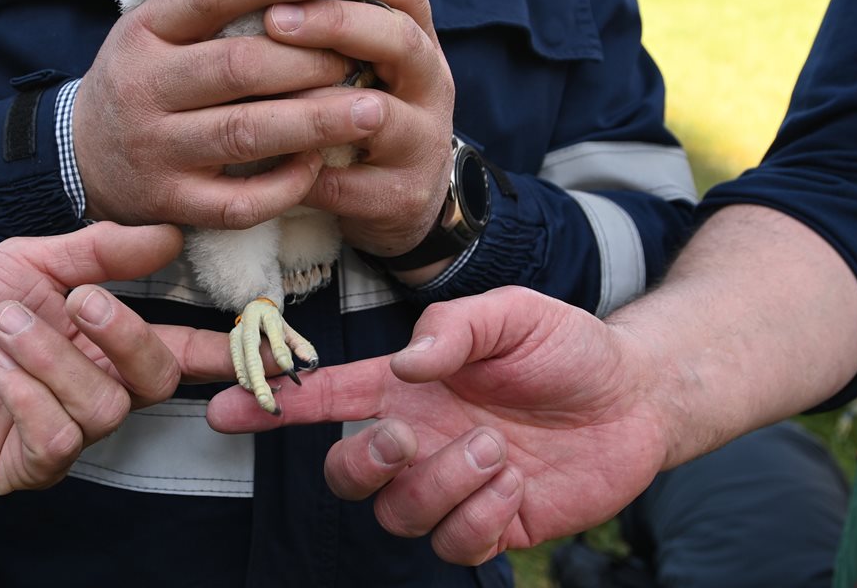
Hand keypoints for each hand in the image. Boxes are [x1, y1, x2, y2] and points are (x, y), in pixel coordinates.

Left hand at [0, 222, 232, 493]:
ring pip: (102, 406)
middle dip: (121, 334)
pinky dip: (24, 395)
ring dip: (49, 357)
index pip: (182, 352)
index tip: (272, 347)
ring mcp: (68, 431)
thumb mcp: (33, 260)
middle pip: (154, 378)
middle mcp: (99, 390)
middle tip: (76, 301)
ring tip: (4, 326)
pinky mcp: (31, 465)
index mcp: (108, 345)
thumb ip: (102, 251)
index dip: (227, 352)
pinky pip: (58, 439)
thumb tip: (169, 235)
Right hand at [73, 0, 389, 229]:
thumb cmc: (143, 83)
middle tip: (363, 53)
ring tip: (370, 110)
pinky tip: (319, 165)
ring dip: (314, 121)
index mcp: (142, 32)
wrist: (80, 158)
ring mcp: (156, 150)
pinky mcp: (171, 202)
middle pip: (237, 67)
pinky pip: (238, 202)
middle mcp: (144, 88)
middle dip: (310, 59)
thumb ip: (211, 5)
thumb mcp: (154, 31)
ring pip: (245, 134)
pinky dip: (284, 185)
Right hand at [207, 286, 668, 564]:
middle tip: (407, 436)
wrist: (636, 393)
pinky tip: (514, 478)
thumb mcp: (512, 313)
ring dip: (441, 483)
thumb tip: (408, 362)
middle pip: (344, 476)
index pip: (325, 399)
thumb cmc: (564, 345)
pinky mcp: (492, 523)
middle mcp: (419, 437)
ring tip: (495, 447)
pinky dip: (480, 514)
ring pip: (400, 514)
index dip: (271, 406)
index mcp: (407, 387)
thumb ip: (456, 328)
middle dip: (361, 463)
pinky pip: (455, 545)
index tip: (220, 411)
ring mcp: (452, 484)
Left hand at [264, 0, 455, 261]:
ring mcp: (422, 144)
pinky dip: (304, 173)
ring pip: (379, 116)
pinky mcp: (401, 196)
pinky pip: (350, 184)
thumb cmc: (362, 114)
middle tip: (275, 20)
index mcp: (418, 43)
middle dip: (335, 25)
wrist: (403, 200)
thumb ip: (332, 26)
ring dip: (318, 103)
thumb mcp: (363, 63)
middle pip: (400, 41)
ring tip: (265, 96)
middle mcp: (431, 86)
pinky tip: (264, 163)